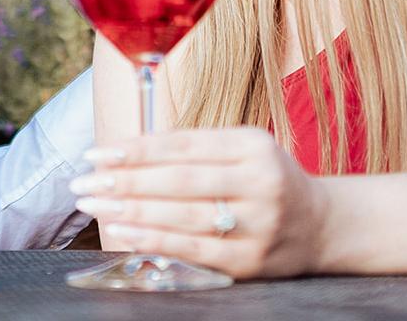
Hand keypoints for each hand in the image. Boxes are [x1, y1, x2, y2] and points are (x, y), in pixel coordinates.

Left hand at [71, 127, 327, 278]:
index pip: (183, 144)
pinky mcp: (251, 261)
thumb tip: (125, 153)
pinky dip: (152, 240)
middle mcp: (259, 182)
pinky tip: (122, 232)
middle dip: (124, 180)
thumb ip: (194, 148)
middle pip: (179, 179)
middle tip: (83, 181)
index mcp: (253, 146)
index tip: (97, 153)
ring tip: (94, 203)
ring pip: (182, 215)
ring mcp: (258, 224)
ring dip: (130, 210)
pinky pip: (192, 250)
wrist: (323, 226)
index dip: (136, 148)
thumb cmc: (264, 181)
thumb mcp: (242, 150)